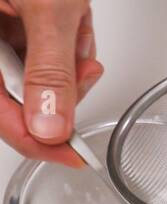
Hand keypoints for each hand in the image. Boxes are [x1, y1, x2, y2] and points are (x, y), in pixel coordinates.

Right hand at [0, 0, 101, 165]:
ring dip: (68, 59)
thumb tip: (51, 126)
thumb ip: (50, 70)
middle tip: (83, 66)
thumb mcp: (49, 9)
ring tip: (74, 21)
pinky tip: (72, 18)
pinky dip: (66, 41)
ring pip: (36, 75)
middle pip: (17, 97)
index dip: (35, 140)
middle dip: (61, 84)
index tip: (72, 153)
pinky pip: (41, 50)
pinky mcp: (11, 22)